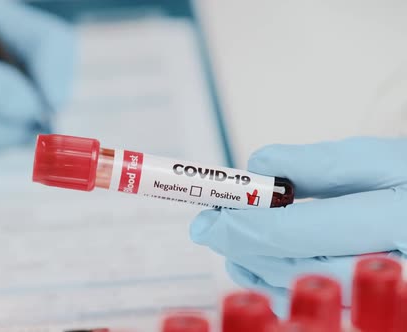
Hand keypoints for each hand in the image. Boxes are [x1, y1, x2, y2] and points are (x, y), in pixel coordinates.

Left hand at [189, 137, 406, 315]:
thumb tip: (257, 167)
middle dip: (242, 246)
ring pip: (300, 289)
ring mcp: (381, 291)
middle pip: (292, 267)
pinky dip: (279, 284)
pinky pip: (316, 302)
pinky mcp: (367, 301)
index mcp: (394, 221)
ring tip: (229, 241)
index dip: (243, 227)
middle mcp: (390, 268)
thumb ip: (318, 163)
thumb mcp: (380, 160)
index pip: (294, 233)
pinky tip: (257, 264)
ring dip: (255, 266)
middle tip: (210, 227)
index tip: (211, 217)